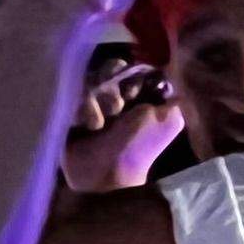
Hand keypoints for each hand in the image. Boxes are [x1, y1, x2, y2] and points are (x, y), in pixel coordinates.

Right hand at [63, 60, 182, 194]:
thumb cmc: (140, 148)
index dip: (131, 75)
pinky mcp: (68, 116)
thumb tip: (169, 74)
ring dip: (98, 99)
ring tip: (103, 123)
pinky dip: (83, 110)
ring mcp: (88, 106)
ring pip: (88, 81)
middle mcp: (111, 97)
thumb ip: (175, 94)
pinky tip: (90, 127)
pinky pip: (72, 97)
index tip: (134, 93)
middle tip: (118, 108)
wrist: (109, 174)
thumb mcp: (170, 119)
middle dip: (112, 87)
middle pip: (106, 71)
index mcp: (136, 96)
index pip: (129, 69)